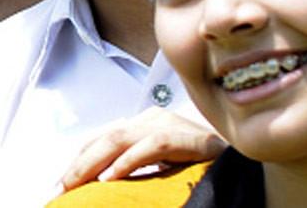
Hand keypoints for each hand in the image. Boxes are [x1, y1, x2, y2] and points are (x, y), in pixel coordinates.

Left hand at [59, 107, 225, 189]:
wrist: (245, 170)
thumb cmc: (201, 172)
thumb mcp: (157, 172)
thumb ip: (132, 170)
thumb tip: (100, 186)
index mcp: (143, 127)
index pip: (101, 138)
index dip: (78, 159)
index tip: (61, 185)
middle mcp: (154, 120)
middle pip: (106, 136)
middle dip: (80, 162)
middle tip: (62, 187)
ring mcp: (172, 124)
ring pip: (122, 136)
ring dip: (96, 161)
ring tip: (78, 182)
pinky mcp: (190, 137)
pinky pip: (154, 145)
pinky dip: (130, 161)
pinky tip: (113, 177)